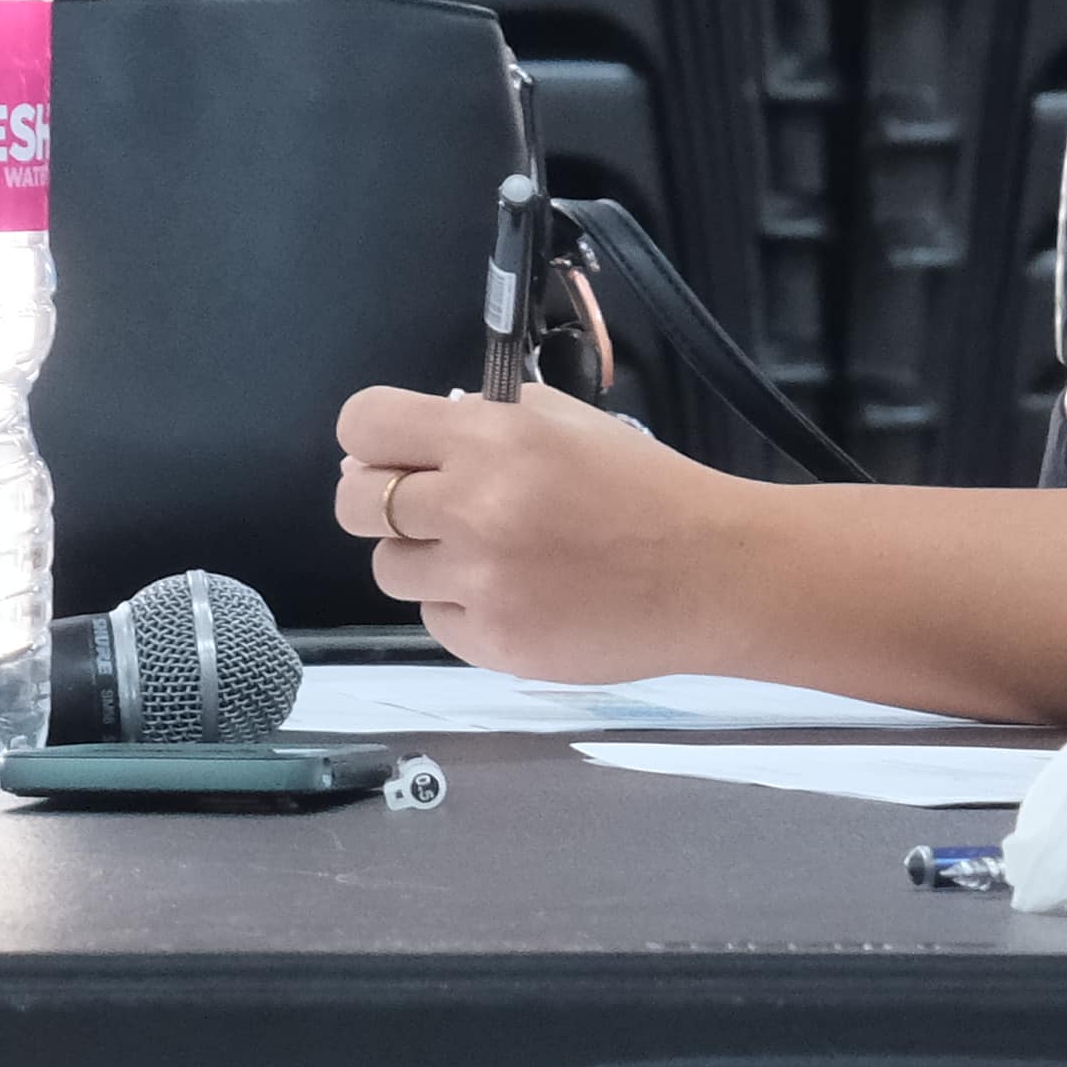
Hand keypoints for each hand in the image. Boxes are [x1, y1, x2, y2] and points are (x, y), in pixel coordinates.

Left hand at [327, 379, 753, 679]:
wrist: (711, 574)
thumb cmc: (643, 488)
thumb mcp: (565, 423)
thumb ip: (482, 422)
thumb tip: (397, 446)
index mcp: (490, 439)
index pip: (364, 424)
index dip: (371, 437)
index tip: (393, 453)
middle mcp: (472, 509)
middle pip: (354, 503)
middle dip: (380, 500)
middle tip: (431, 509)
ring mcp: (480, 584)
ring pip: (390, 569)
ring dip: (426, 560)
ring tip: (489, 555)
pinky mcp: (492, 644)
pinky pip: (435, 620)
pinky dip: (464, 608)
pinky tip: (518, 595)